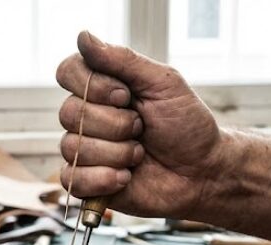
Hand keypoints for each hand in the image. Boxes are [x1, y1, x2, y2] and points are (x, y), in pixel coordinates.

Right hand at [57, 31, 223, 217]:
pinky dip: (103, 179)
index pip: (68, 72)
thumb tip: (83, 37)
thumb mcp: (163, 83)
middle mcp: (88, 117)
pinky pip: (71, 180)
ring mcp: (85, 150)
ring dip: (117, 153)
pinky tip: (126, 177)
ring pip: (73, 147)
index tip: (126, 95)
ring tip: (140, 155)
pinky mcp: (86, 182)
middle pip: (70, 112)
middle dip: (115, 124)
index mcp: (102, 87)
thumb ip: (123, 60)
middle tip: (142, 129)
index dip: (92, 85)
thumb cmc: (186, 125)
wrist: (202, 172)